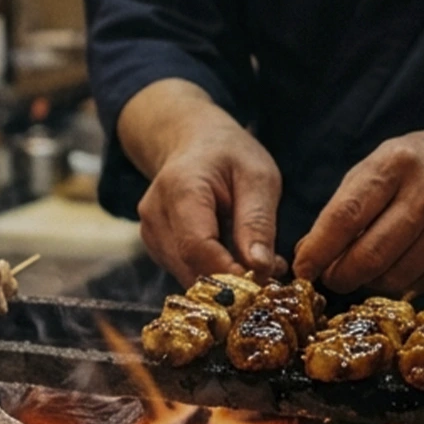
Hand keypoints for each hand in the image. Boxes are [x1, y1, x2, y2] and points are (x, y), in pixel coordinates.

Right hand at [129, 101, 284, 285]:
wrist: (194, 143)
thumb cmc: (230, 155)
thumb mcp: (258, 177)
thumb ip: (257, 222)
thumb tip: (258, 268)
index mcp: (180, 189)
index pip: (197, 247)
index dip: (229, 272)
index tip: (264, 281)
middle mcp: (155, 214)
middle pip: (191, 267)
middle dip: (233, 281)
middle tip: (273, 273)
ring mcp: (150, 233)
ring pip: (189, 276)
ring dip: (227, 280)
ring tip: (259, 261)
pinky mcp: (156, 246)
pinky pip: (186, 272)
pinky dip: (215, 274)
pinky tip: (236, 257)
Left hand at [292, 127, 423, 295]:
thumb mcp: (382, 163)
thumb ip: (346, 203)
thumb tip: (310, 253)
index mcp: (398, 163)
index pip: (346, 216)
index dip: (318, 249)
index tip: (302, 268)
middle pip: (369, 255)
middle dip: (338, 275)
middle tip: (328, 277)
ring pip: (392, 277)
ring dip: (366, 283)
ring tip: (359, 272)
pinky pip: (418, 284)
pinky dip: (396, 285)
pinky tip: (391, 270)